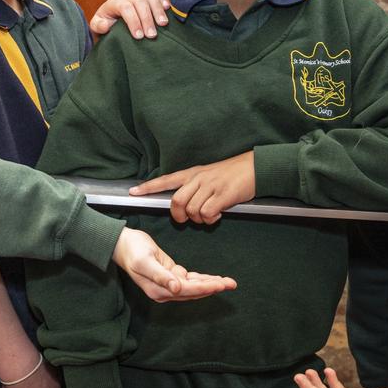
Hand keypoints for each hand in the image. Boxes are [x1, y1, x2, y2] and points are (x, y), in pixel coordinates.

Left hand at [90, 0, 168, 38]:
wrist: (114, 18)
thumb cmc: (107, 24)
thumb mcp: (97, 27)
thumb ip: (98, 26)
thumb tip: (106, 24)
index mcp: (114, 2)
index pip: (125, 7)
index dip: (133, 21)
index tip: (139, 36)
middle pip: (139, 1)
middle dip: (146, 19)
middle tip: (152, 35)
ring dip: (157, 9)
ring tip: (163, 24)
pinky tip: (168, 9)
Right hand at [111, 228, 236, 301]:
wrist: (122, 243)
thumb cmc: (132, 251)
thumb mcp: (145, 262)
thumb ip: (161, 276)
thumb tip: (176, 289)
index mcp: (159, 290)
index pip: (188, 290)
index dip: (205, 288)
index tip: (221, 285)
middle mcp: (165, 291)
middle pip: (194, 291)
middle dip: (213, 287)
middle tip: (231, 284)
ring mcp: (167, 284)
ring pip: (194, 286)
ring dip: (210, 283)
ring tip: (227, 281)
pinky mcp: (169, 275)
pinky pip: (189, 279)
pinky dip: (201, 278)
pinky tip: (212, 277)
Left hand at [130, 151, 254, 224]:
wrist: (254, 167)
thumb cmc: (230, 174)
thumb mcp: (208, 175)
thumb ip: (194, 187)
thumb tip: (184, 205)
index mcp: (192, 173)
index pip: (165, 180)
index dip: (149, 187)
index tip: (133, 192)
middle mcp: (198, 178)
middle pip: (176, 201)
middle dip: (178, 215)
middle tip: (187, 219)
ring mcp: (210, 186)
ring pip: (191, 210)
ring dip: (198, 219)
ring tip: (209, 215)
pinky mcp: (223, 194)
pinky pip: (207, 213)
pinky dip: (210, 219)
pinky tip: (218, 215)